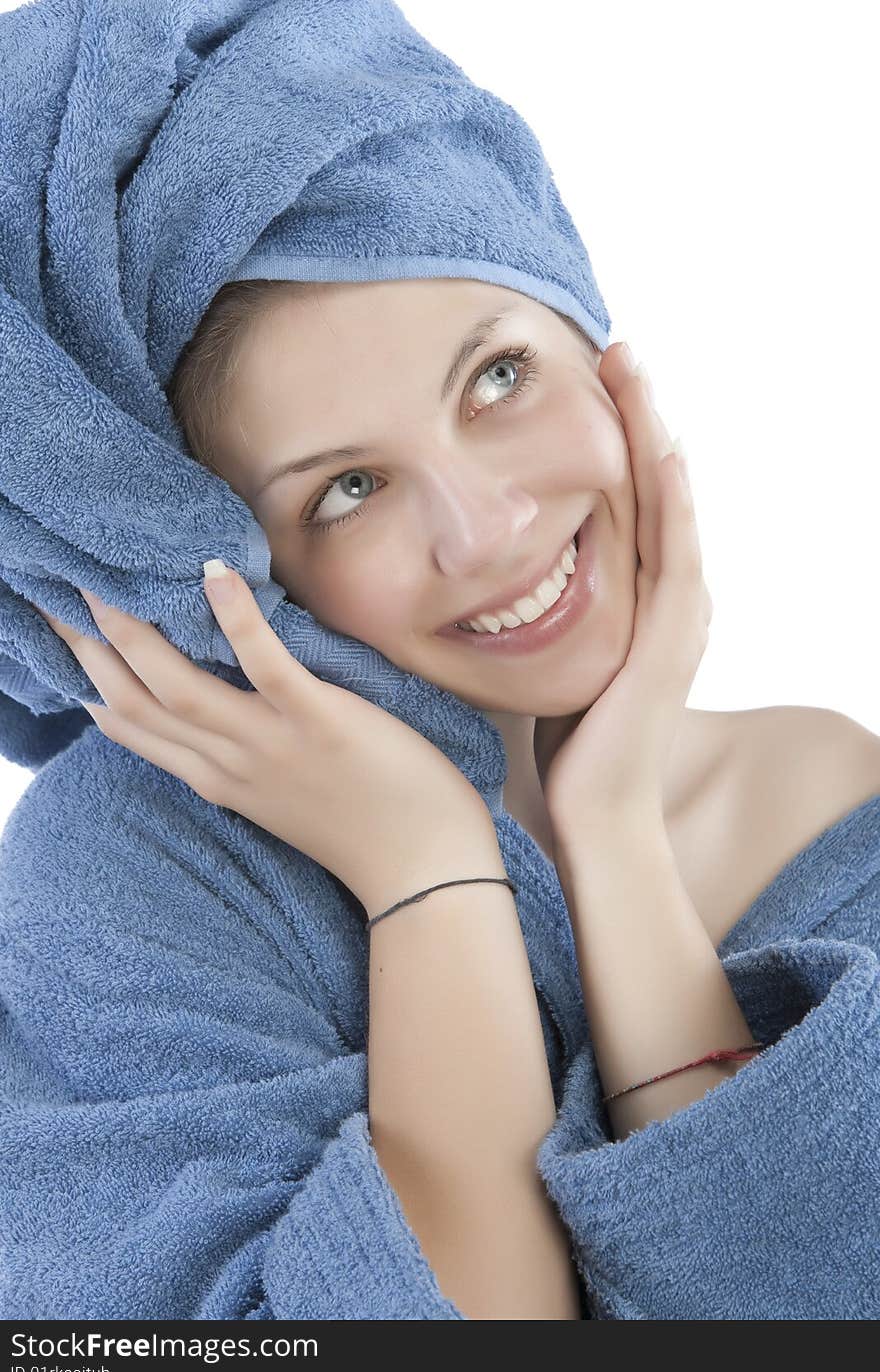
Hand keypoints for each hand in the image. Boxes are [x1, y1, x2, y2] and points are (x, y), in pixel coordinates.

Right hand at [31, 569, 492, 908]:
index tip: (63, 641)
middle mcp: (229, 763)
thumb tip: (206, 720)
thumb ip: (235, 761)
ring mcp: (271, 744)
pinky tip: (215, 574)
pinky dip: (238, 621)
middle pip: (138, 703)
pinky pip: (268, 666)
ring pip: (182, 688)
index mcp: (218, 780)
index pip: (133, 728)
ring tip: (108, 585)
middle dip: (90, 649)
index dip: (89, 682)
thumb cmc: (362, 831)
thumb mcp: (277, 799)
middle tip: (61, 593)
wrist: (422, 872)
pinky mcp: (321, 723)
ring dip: (138, 634)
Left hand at [533, 343, 712, 842]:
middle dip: (640, 415)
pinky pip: (678, 554)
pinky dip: (675, 501)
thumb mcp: (544, 660)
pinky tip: (663, 453)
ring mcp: (680, 615)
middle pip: (658, 485)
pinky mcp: (674, 638)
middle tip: (619, 349)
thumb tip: (474, 580)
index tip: (590, 379)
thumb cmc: (565, 746)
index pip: (631, 499)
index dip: (618, 437)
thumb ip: (529, 613)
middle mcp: (670, 596)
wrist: (594, 815)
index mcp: (641, 598)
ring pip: (672, 503)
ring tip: (637, 372)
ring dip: (657, 434)